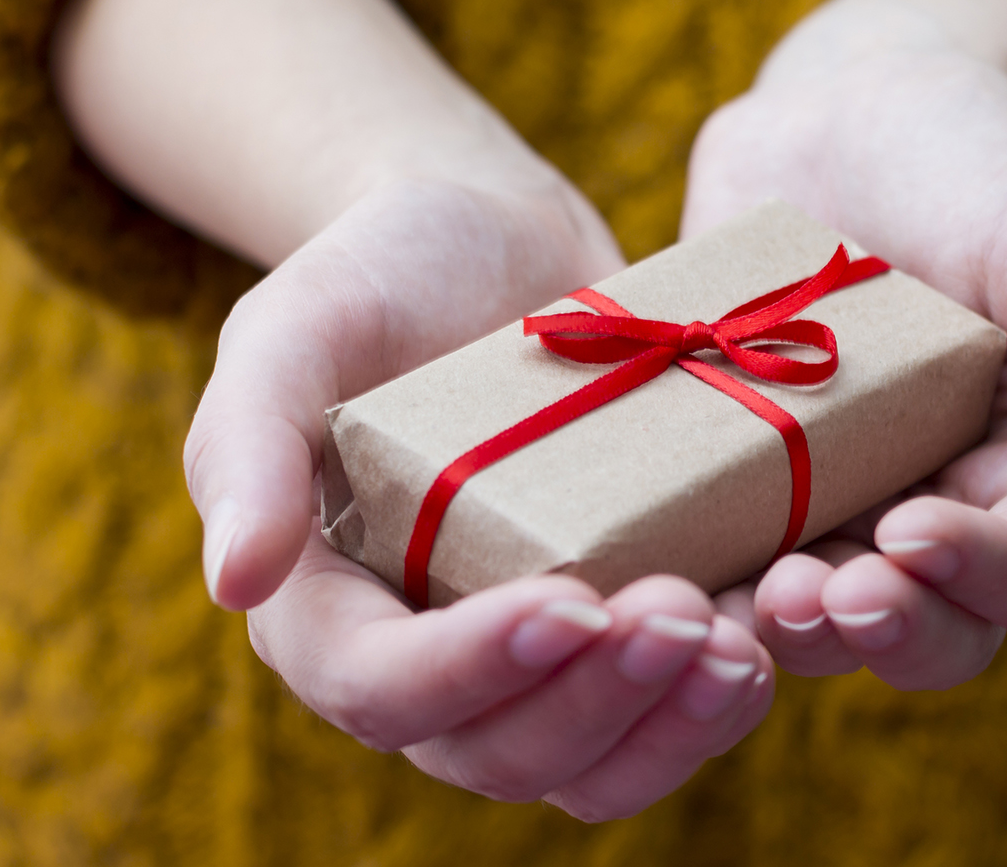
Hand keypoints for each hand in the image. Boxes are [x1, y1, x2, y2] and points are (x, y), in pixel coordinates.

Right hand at [184, 181, 774, 819]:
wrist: (502, 245)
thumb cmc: (385, 275)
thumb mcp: (298, 327)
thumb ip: (248, 442)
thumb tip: (235, 579)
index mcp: (330, 606)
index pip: (381, 687)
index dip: (472, 670)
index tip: (570, 602)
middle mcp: (429, 656)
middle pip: (502, 749)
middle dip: (598, 701)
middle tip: (683, 613)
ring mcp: (530, 655)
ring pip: (592, 762)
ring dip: (670, 725)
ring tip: (745, 647)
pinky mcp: (612, 626)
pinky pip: (661, 714)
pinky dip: (715, 698)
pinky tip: (772, 630)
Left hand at [685, 6, 1006, 688]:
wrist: (844, 105)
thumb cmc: (973, 163)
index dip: (982, 574)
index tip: (913, 533)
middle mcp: (934, 503)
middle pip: (927, 626)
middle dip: (878, 630)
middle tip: (814, 595)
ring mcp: (830, 498)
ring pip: (818, 612)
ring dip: (782, 627)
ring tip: (739, 598)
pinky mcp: (737, 476)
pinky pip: (719, 549)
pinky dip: (693, 574)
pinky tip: (651, 566)